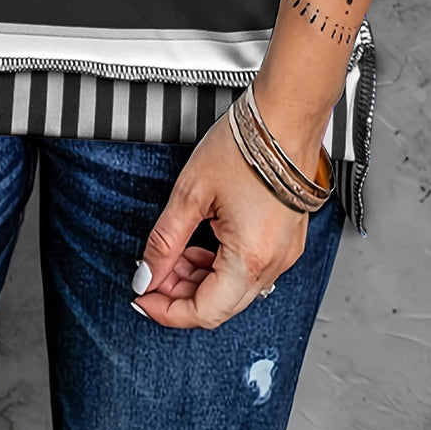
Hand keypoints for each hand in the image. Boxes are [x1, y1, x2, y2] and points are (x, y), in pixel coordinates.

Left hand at [131, 109, 319, 330]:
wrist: (284, 118)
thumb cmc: (246, 146)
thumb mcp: (191, 192)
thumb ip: (165, 240)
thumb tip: (148, 273)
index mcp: (250, 259)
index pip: (204, 312)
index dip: (167, 311)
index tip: (144, 297)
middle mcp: (273, 264)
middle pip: (220, 305)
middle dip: (180, 294)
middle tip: (153, 272)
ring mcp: (284, 253)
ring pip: (235, 288)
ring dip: (200, 279)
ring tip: (174, 253)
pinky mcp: (286, 240)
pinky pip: (251, 269)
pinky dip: (221, 265)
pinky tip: (201, 244)